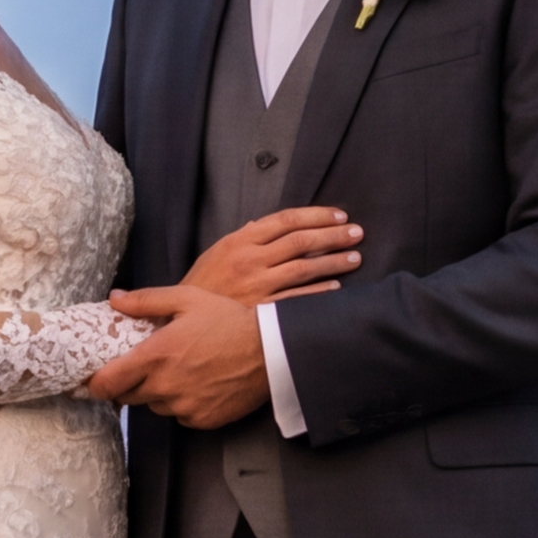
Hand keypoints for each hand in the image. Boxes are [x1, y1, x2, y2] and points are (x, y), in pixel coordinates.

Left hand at [100, 283, 275, 429]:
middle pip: (128, 397)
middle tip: (144, 368)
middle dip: (130, 384)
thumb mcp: (187, 300)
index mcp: (156, 356)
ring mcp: (184, 406)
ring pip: (154, 406)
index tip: (95, 380)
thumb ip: (146, 301)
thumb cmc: (228, 321)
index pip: (108, 383)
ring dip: (157, 393)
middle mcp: (165, 386)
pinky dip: (181, 403)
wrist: (270, 350)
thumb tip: (115, 299)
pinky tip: (197, 384)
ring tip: (179, 372)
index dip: (96, 384)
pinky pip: (179, 415)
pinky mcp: (202, 420)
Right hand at [182, 205, 358, 309]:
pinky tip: (336, 288)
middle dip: (333, 235)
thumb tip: (262, 224)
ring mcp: (257, 287)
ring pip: (304, 269)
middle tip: (356, 232)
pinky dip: (319, 293)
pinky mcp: (261, 311)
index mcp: (239, 241)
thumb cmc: (202, 286)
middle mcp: (250, 260)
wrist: (181, 322)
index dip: (316, 216)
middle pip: (300, 241)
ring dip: (334, 262)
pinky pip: (297, 300)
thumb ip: (242, 238)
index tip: (339, 215)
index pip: (286, 220)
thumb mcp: (216, 253)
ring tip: (355, 257)